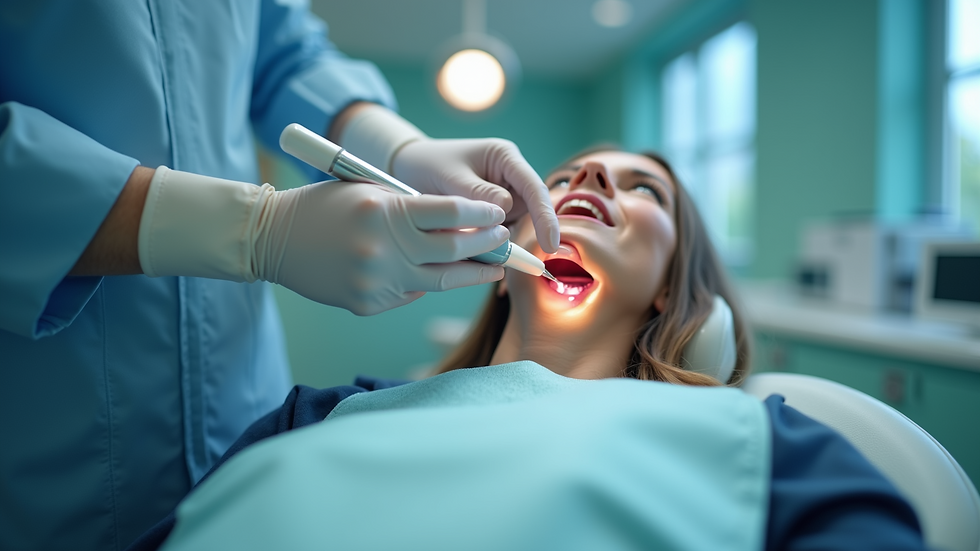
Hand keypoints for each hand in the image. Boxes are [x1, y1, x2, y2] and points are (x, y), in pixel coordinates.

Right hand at [260, 181, 508, 315]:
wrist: (272, 238)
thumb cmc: (324, 206)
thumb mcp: (367, 191)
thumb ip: (410, 208)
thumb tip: (460, 228)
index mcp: (384, 211)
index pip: (450, 213)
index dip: (481, 216)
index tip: (499, 216)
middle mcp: (383, 248)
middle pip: (453, 250)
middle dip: (486, 245)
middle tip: (504, 239)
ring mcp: (376, 281)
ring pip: (440, 281)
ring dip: (471, 273)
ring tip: (492, 267)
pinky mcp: (368, 304)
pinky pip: (410, 294)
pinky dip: (425, 283)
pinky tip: (438, 275)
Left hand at [391, 138, 560, 252]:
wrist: (408, 168)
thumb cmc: (429, 164)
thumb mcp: (450, 176)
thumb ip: (476, 194)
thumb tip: (503, 213)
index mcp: (506, 157)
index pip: (534, 188)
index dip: (545, 217)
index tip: (550, 245)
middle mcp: (511, 177)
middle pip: (530, 210)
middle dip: (520, 231)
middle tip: (511, 255)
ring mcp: (504, 196)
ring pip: (513, 225)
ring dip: (498, 239)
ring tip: (466, 239)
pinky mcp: (493, 214)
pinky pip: (497, 234)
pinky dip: (488, 244)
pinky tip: (469, 246)